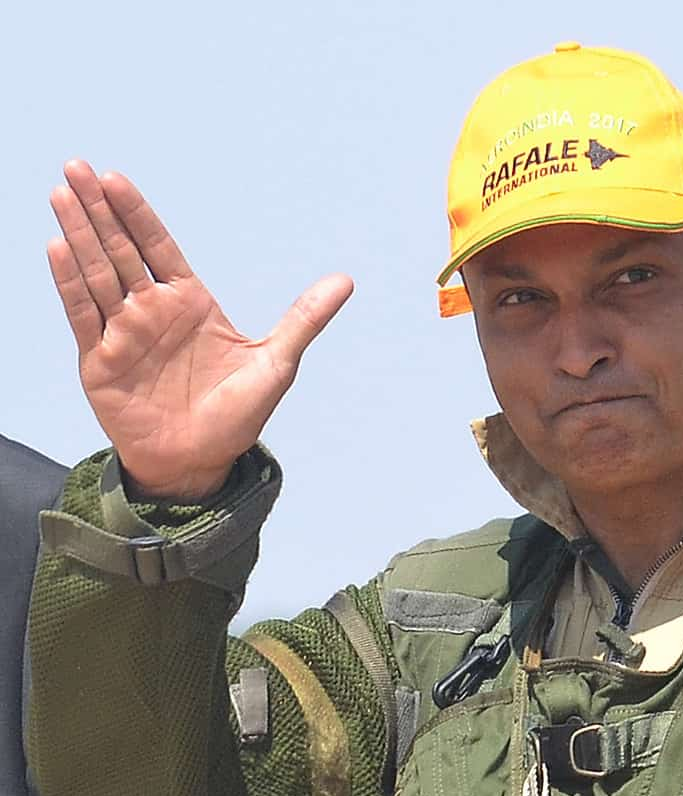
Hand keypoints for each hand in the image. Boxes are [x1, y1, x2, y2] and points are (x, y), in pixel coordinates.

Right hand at [47, 161, 353, 498]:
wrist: (200, 465)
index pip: (157, 247)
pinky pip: (83, 315)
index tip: (115, 178)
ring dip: (78, 233)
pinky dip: (71, 283)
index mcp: (189, 304)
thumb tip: (345, 280)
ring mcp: (124, 334)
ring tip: (61, 193)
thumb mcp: (276, 365)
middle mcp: (151, 312)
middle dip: (97, 209)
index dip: (136, 213)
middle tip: (76, 167)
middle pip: (120, 250)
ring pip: (97, 273)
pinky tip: (60, 247)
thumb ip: (304, 320)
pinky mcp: (101, 361)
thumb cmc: (235, 419)